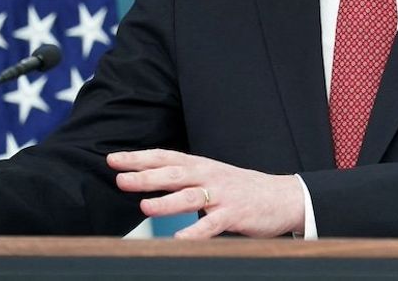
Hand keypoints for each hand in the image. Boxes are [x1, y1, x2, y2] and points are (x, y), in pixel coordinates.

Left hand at [108, 149, 303, 238]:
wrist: (284, 197)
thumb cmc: (242, 189)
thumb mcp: (212, 176)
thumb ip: (184, 177)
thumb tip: (148, 178)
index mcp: (201, 166)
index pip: (165, 157)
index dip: (139, 157)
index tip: (113, 159)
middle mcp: (209, 177)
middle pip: (174, 174)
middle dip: (146, 176)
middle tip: (120, 179)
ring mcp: (222, 196)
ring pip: (190, 197)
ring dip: (166, 202)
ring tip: (145, 207)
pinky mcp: (234, 215)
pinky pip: (212, 225)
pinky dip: (195, 232)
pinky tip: (178, 240)